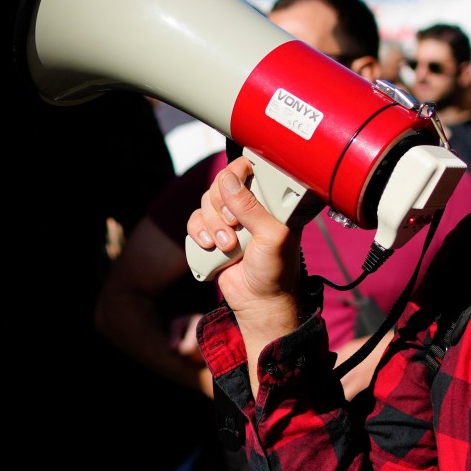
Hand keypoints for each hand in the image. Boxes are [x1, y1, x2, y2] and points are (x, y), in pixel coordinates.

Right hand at [186, 157, 316, 313]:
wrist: (259, 302)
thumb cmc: (276, 270)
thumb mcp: (272, 236)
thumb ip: (252, 208)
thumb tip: (229, 181)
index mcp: (268, 199)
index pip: (247, 168)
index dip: (236, 178)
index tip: (237, 200)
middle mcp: (248, 205)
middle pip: (220, 184)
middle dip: (222, 208)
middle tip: (234, 227)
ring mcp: (229, 220)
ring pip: (205, 203)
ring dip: (212, 226)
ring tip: (227, 246)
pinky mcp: (212, 234)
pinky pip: (194, 221)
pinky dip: (198, 234)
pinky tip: (211, 247)